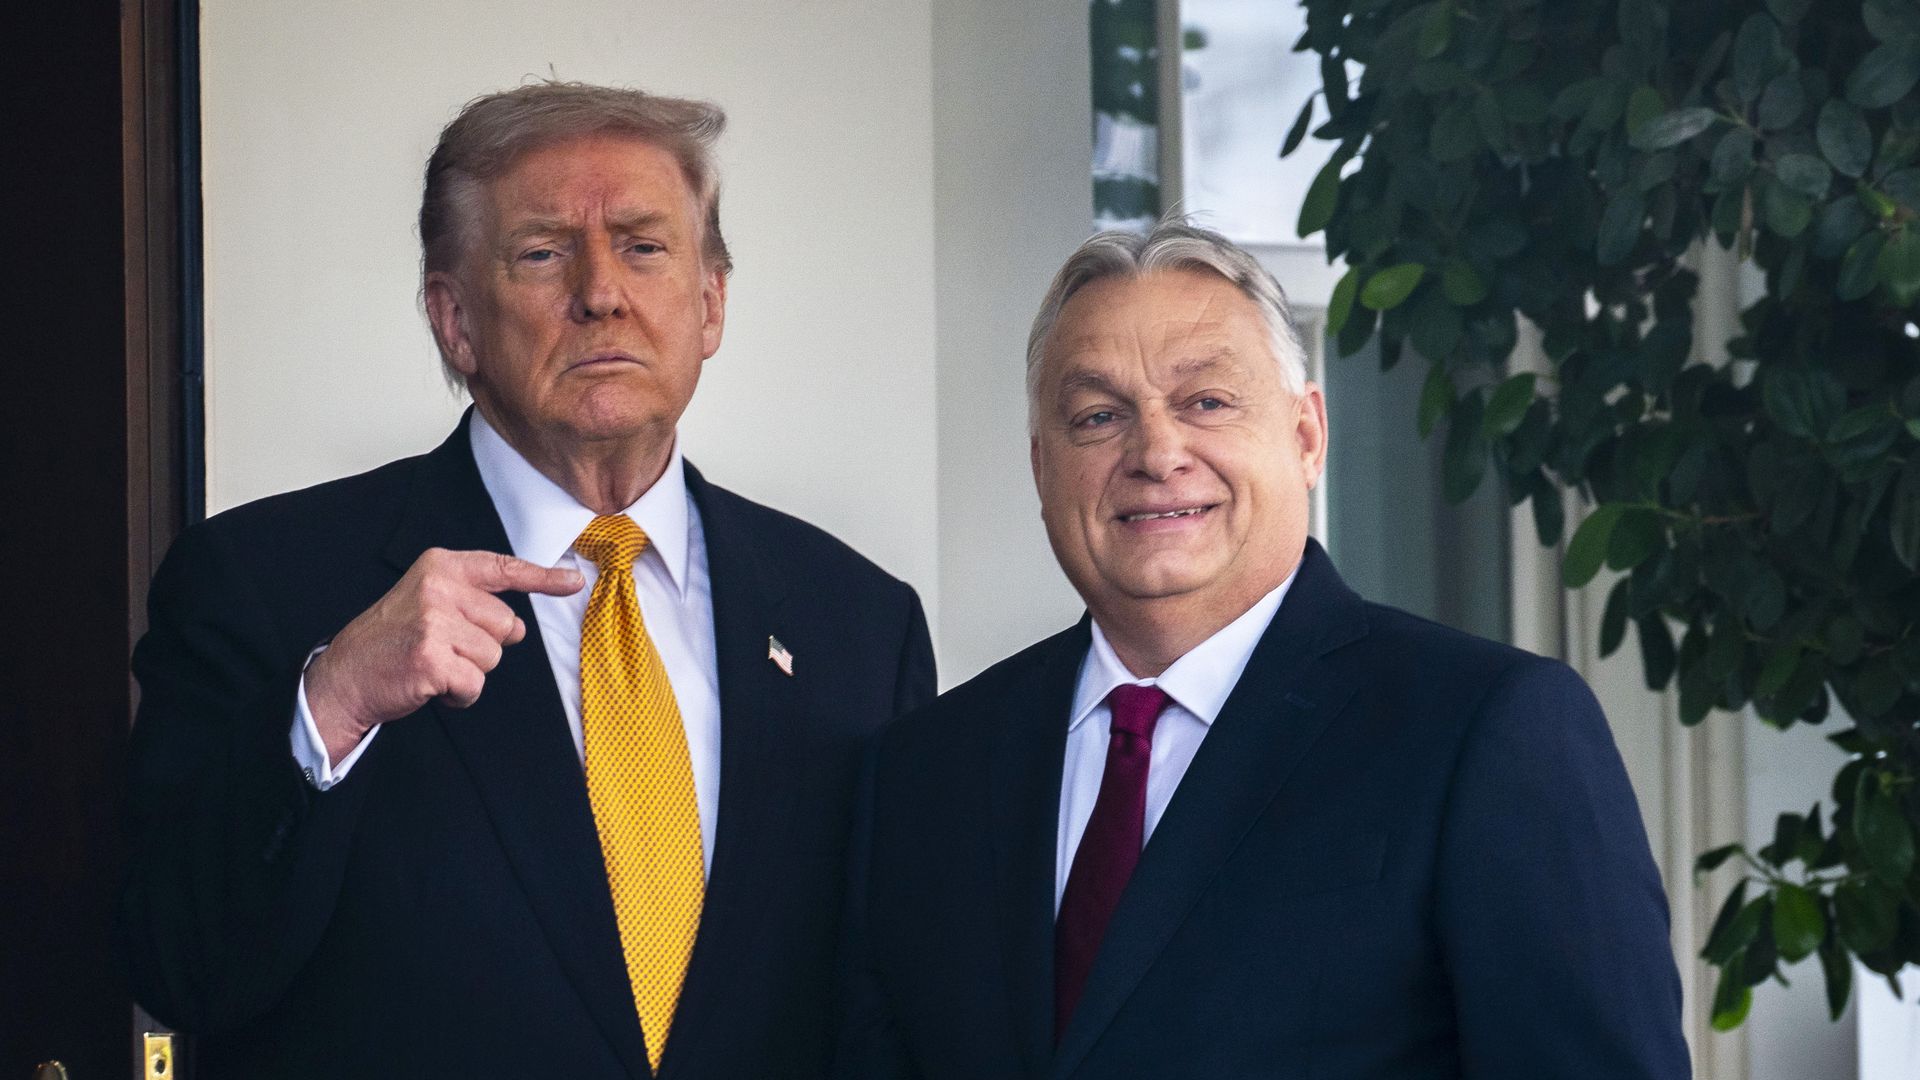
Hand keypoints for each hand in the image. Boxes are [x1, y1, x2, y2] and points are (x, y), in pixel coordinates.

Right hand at [305, 548, 583, 763]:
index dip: (542, 578)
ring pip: (493, 657)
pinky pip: (475, 685)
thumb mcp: (429, 604)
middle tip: (442, 648)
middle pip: (505, 624)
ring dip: (469, 671)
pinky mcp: (432, 659)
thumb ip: (473, 604)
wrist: (344, 678)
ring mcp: (435, 623)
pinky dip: (459, 695)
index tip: (573, 581)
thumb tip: (518, 625)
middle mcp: (438, 589)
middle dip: (482, 647)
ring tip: (434, 665)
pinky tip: (431, 685)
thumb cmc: (392, 642)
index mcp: (440, 568)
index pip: (502, 569)